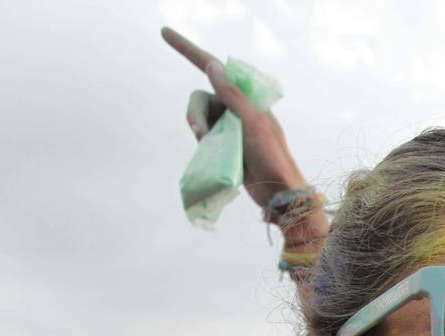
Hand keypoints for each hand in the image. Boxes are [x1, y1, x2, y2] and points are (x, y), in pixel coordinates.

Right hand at [162, 27, 307, 208]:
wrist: (278, 192)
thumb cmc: (272, 156)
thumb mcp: (253, 123)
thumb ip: (232, 95)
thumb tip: (213, 64)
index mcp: (246, 98)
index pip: (215, 69)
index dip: (189, 51)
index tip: (166, 33)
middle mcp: (235, 109)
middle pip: (200, 99)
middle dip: (195, 113)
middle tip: (199, 131)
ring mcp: (228, 127)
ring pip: (199, 119)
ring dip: (198, 129)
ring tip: (207, 145)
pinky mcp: (223, 146)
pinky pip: (202, 136)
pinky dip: (202, 142)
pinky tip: (211, 153)